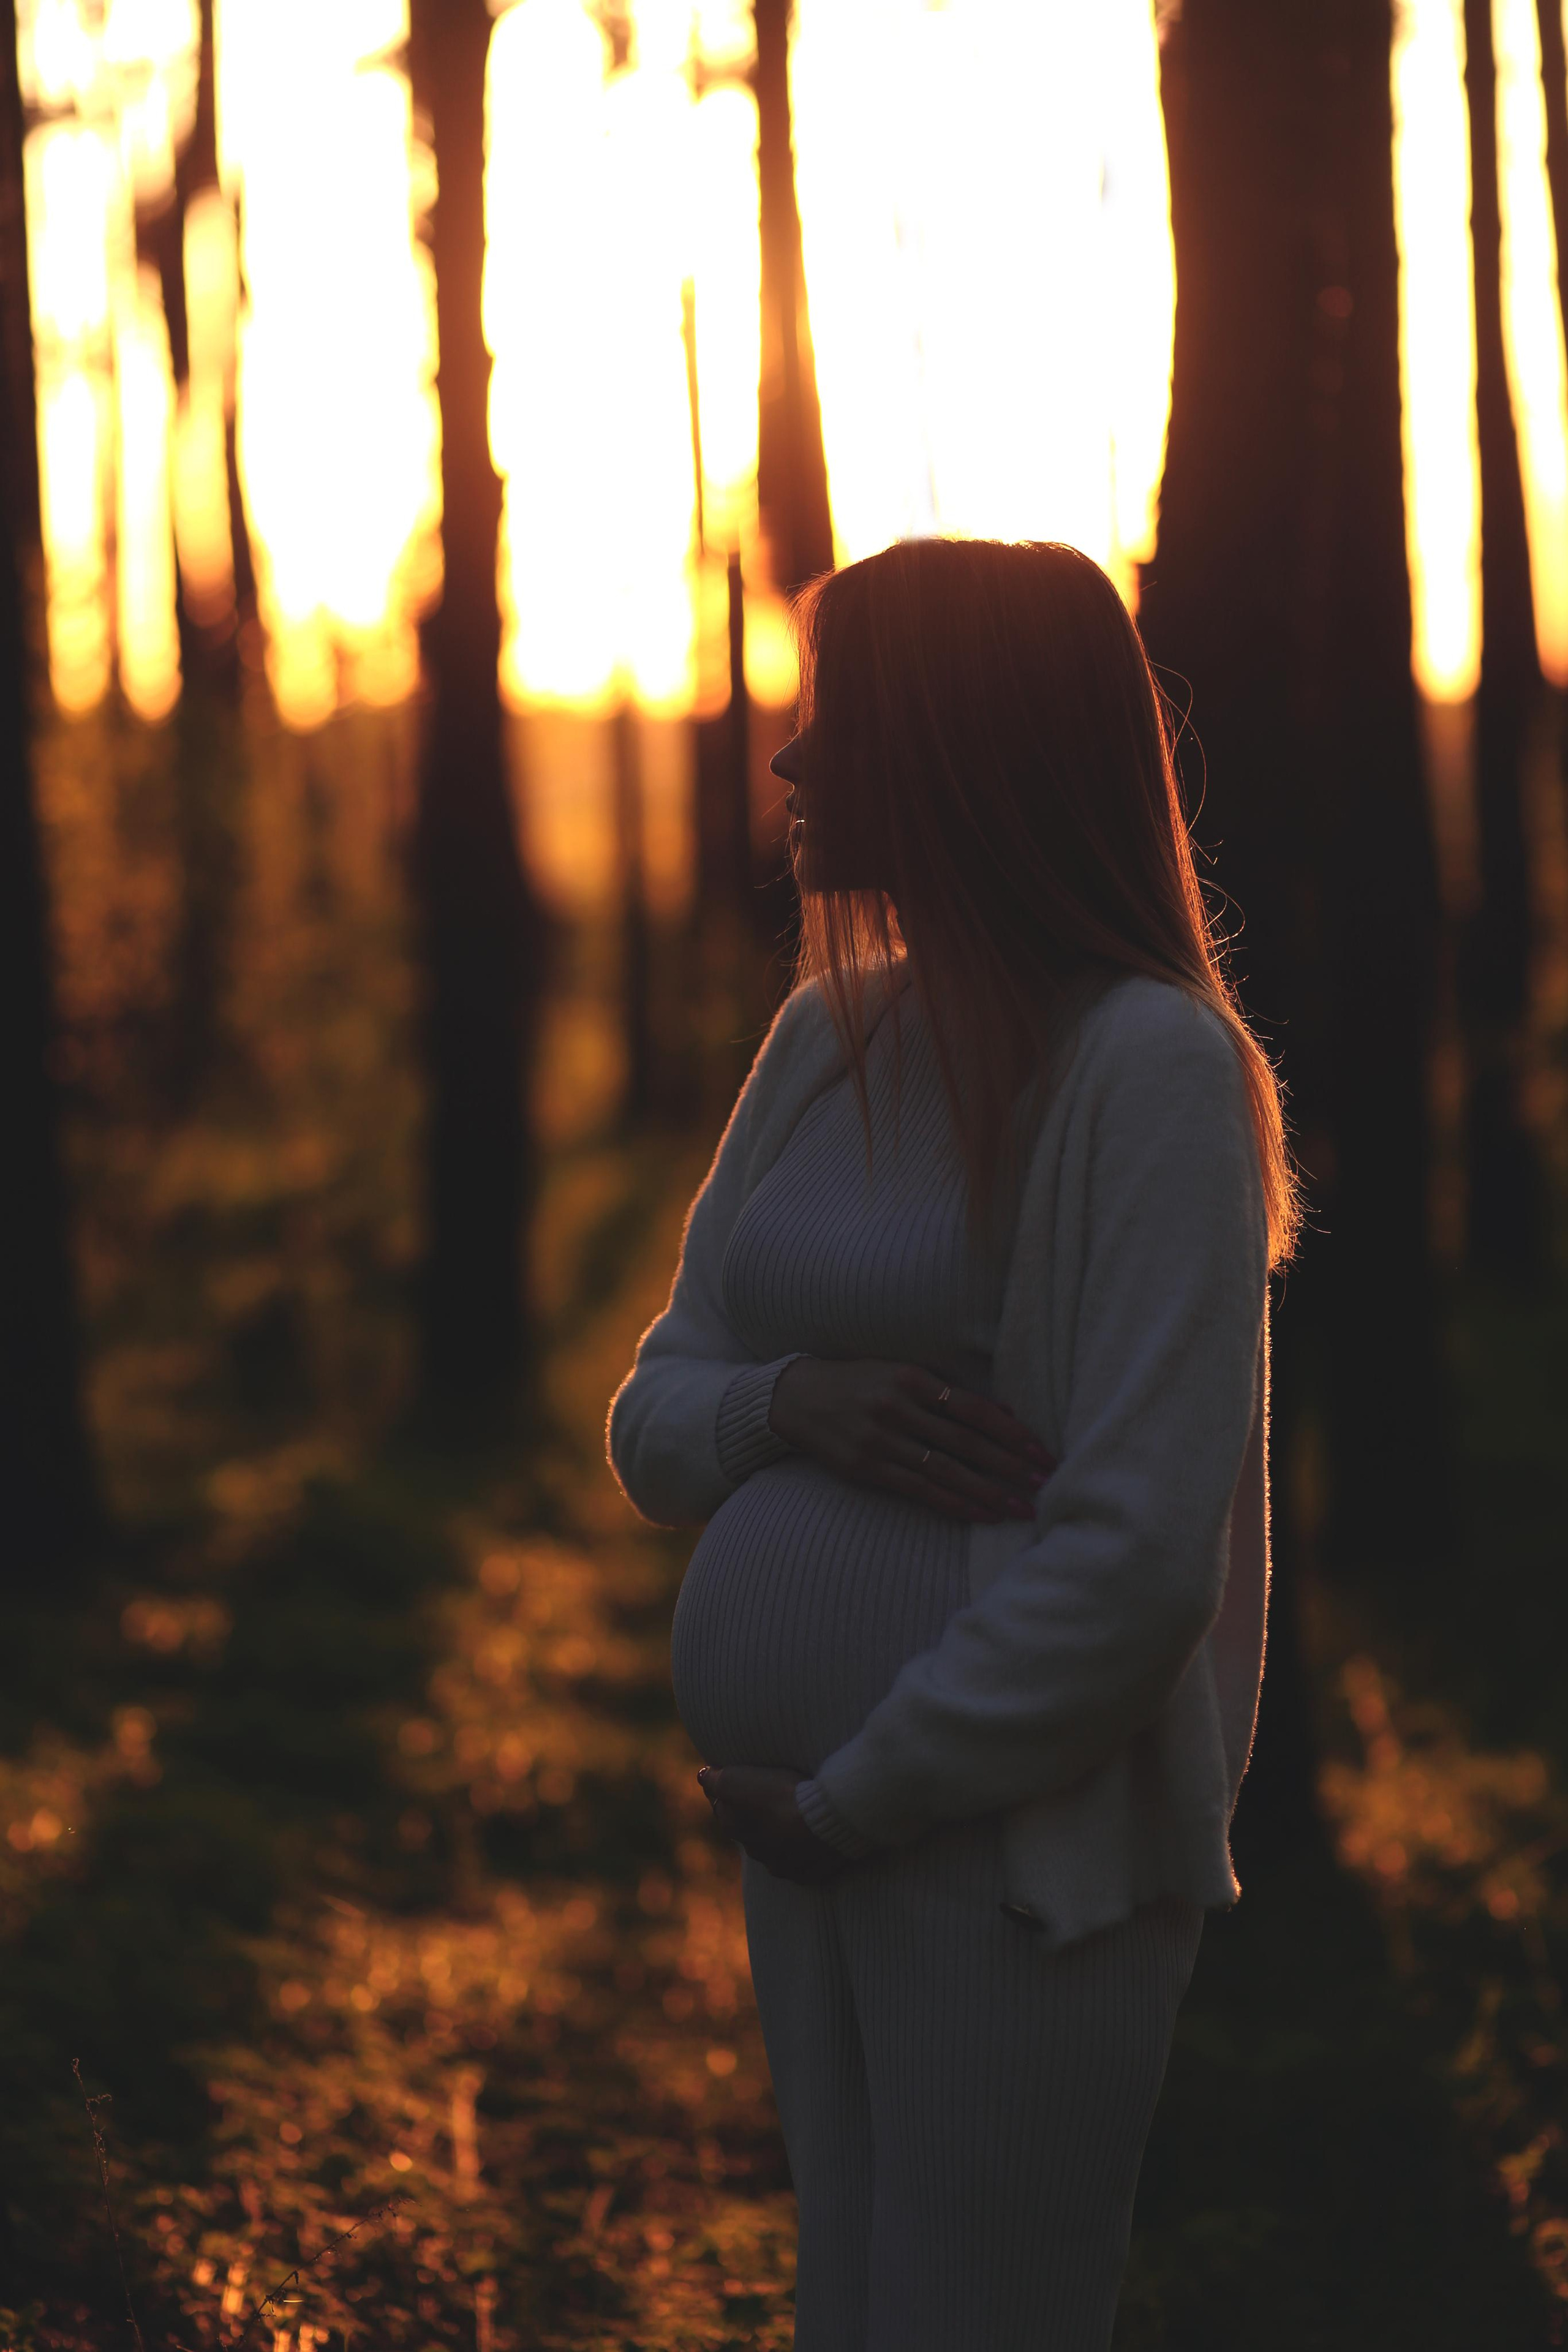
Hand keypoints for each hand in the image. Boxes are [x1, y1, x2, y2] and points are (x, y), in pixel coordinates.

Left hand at [698, 1765, 845, 1884]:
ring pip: (775, 1848)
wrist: (823, 1820)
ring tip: (791, 1816)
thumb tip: (703, 1776)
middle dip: (752, 1815)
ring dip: (778, 1834)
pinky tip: (808, 1838)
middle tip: (763, 1796)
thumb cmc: (779, 1796)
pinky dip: (802, 1851)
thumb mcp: (737, 1780)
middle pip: (748, 1830)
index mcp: (734, 1828)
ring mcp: (782, 1866)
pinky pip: (801, 1862)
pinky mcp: (808, 1874)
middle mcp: (754, 1852)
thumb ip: (716, 1780)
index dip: (726, 1792)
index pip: (722, 1808)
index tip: (731, 1779)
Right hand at [767, 1357, 1053, 1521]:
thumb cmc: (862, 1383)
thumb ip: (948, 1394)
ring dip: (988, 1492)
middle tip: (1043, 1483)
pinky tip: (981, 1514)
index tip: (1039, 1451)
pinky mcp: (867, 1468)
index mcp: (912, 1379)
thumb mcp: (903, 1373)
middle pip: (965, 1443)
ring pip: (945, 1471)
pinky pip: (919, 1491)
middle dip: (1008, 1466)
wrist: (800, 1398)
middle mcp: (897, 1409)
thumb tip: (1005, 1416)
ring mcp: (880, 1441)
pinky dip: (954, 1504)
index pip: (973, 1409)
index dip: (1010, 1433)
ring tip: (1021, 1507)